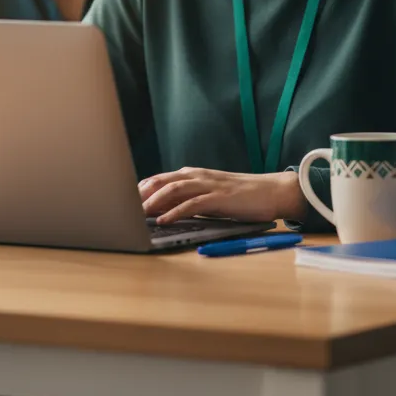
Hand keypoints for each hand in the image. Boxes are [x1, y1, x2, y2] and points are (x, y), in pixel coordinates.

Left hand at [138, 167, 306, 224]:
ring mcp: (209, 185)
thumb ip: (190, 199)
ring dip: (153, 203)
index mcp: (194, 175)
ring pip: (174, 190)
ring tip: (137, 215)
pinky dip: (175, 212)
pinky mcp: (219, 198)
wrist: (273, 191)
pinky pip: (193, 204)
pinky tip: (163, 220)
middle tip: (122, 208)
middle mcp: (198, 176)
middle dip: (141, 195)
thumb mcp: (211, 196)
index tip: (123, 201)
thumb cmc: (241, 197)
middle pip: (162, 181)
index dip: (140, 189)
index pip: (160, 179)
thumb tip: (164, 212)